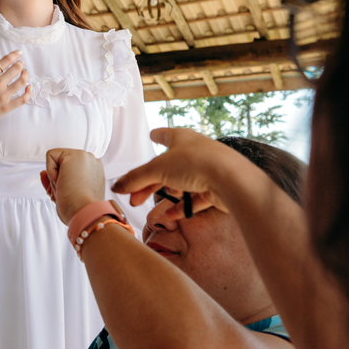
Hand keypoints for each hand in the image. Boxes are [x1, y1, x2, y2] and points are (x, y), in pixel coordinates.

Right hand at [0, 51, 30, 137]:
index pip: (5, 61)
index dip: (14, 55)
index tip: (19, 52)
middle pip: (16, 69)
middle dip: (20, 64)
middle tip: (20, 64)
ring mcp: (4, 96)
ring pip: (22, 81)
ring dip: (25, 75)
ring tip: (24, 73)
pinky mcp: (7, 107)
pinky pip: (23, 98)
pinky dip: (28, 92)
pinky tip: (29, 87)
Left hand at [42, 149, 106, 224]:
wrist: (85, 213)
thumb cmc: (78, 209)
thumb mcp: (65, 194)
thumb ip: (54, 181)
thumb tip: (43, 172)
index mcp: (94, 171)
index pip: (71, 168)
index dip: (63, 180)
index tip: (69, 192)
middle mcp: (91, 161)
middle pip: (63, 163)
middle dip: (59, 178)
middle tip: (68, 192)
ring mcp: (84, 156)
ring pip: (57, 159)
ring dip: (56, 176)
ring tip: (67, 188)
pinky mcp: (73, 155)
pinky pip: (51, 156)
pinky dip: (51, 171)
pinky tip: (62, 181)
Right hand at [112, 128, 236, 217]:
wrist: (231, 179)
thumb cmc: (196, 163)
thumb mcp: (157, 169)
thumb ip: (135, 179)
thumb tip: (117, 186)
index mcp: (181, 138)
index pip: (165, 135)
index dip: (157, 135)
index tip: (152, 134)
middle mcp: (195, 151)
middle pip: (167, 167)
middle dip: (148, 181)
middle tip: (133, 195)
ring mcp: (206, 169)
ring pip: (181, 182)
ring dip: (166, 192)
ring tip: (153, 203)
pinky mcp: (215, 188)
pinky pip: (194, 198)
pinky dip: (182, 206)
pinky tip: (170, 214)